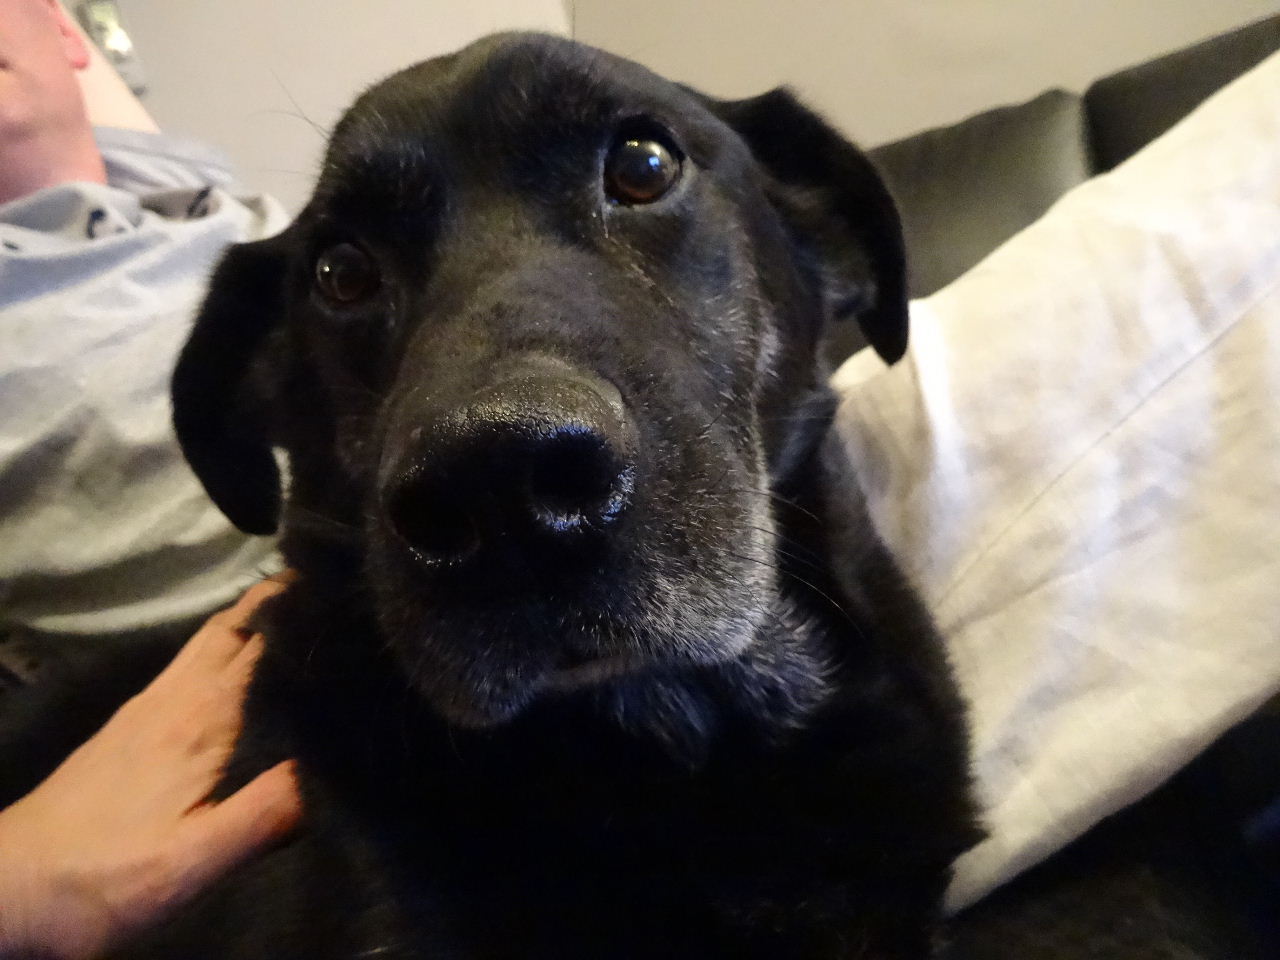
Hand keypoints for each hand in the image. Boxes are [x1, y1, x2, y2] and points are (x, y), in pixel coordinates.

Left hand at [0, 577, 301, 958]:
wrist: (6, 891)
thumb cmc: (103, 879)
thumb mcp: (191, 863)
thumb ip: (264, 814)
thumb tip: (334, 765)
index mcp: (200, 721)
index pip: (262, 645)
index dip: (306, 614)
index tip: (351, 593)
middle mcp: (174, 700)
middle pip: (233, 628)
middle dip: (281, 600)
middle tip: (334, 585)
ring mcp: (146, 710)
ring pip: (208, 641)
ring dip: (253, 616)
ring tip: (299, 606)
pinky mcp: (130, 727)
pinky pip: (189, 664)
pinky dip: (225, 644)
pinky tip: (239, 662)